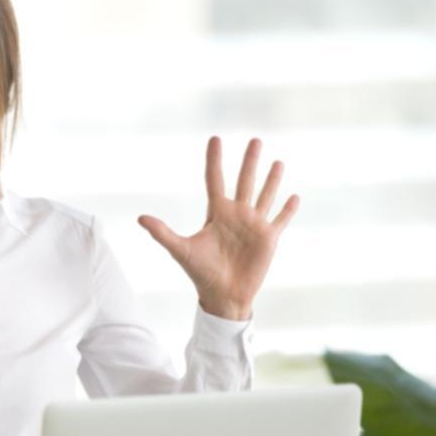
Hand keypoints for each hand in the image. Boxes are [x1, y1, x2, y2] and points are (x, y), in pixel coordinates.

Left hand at [137, 136, 298, 320]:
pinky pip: (281, 220)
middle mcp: (236, 214)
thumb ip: (162, 233)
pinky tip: (294, 196)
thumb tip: (140, 218)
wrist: (222, 296)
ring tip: (277, 162)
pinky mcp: (269, 239)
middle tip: (255, 139)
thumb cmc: (200, 273)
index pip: (215, 179)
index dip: (215, 160)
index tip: (215, 139)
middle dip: (250, 161)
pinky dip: (288, 209)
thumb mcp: (181, 250)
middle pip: (244, 181)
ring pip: (265, 195)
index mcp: (216, 213)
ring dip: (272, 179)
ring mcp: (254, 225)